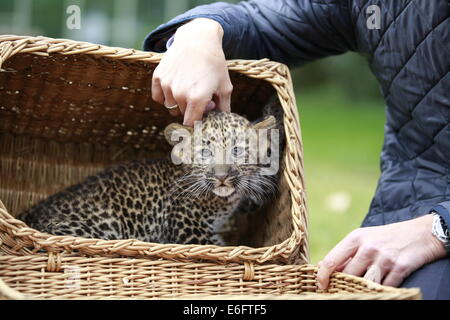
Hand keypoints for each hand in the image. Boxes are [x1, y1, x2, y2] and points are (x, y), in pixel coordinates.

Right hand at [151, 18, 232, 125]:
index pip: (191, 124)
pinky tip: (175, 86)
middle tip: (200, 95)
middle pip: (182, 114)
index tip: (202, 114)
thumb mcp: (225, 86)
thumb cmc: (215, 64)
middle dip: (190, 109)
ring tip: (189, 88)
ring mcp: (167, 85)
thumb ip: (224, 108)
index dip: (197, 121)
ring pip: (170, 107)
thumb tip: (221, 123)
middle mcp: (180, 93)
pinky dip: (165, 96)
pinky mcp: (158, 77)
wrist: (198, 39)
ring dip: (178, 102)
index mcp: (198, 98)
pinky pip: (158, 98)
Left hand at [316, 214, 445, 288]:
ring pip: (365, 282)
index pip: (331, 260)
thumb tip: (323, 266)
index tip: (321, 285)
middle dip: (345, 283)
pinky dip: (381, 289)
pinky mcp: (400, 267)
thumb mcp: (365, 238)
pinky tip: (382, 285)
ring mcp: (384, 258)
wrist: (422, 233)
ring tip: (362, 287)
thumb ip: (347, 253)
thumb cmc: (387, 237)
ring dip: (362, 287)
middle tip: (344, 288)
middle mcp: (368, 247)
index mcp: (356, 238)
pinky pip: (384, 287)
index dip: (323, 275)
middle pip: (348, 275)